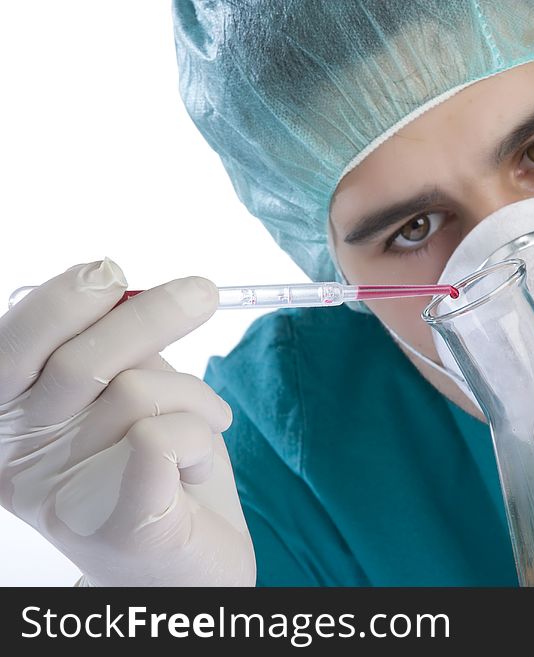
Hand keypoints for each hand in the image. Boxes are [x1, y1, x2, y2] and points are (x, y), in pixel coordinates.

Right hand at [0, 259, 255, 584]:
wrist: (190, 569)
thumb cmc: (160, 473)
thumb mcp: (129, 397)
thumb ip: (114, 350)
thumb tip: (118, 284)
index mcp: (13, 424)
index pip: (13, 347)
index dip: (60, 302)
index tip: (112, 272)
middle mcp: (26, 462)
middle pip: (77, 362)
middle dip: (149, 316)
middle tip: (204, 293)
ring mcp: (68, 501)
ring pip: (133, 392)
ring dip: (193, 395)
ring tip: (206, 421)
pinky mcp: (123, 530)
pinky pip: (163, 440)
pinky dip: (200, 435)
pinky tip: (199, 466)